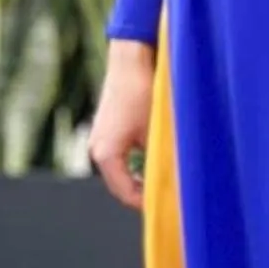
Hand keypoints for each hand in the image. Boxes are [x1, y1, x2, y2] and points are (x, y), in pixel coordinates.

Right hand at [90, 40, 155, 209]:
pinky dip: (132, 165)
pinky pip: (118, 157)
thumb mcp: (154, 130)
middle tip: (165, 198)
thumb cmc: (143, 93)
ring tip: (160, 182)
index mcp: (106, 155)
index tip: (165, 206)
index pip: (125, 192)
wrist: (130, 61)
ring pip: (118, 171)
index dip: (145, 202)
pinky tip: (152, 162)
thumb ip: (157, 159)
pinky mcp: (105, 129)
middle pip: (119, 184)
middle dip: (140, 193)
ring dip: (136, 179)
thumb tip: (171, 181)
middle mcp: (97, 149)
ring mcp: (99, 138)